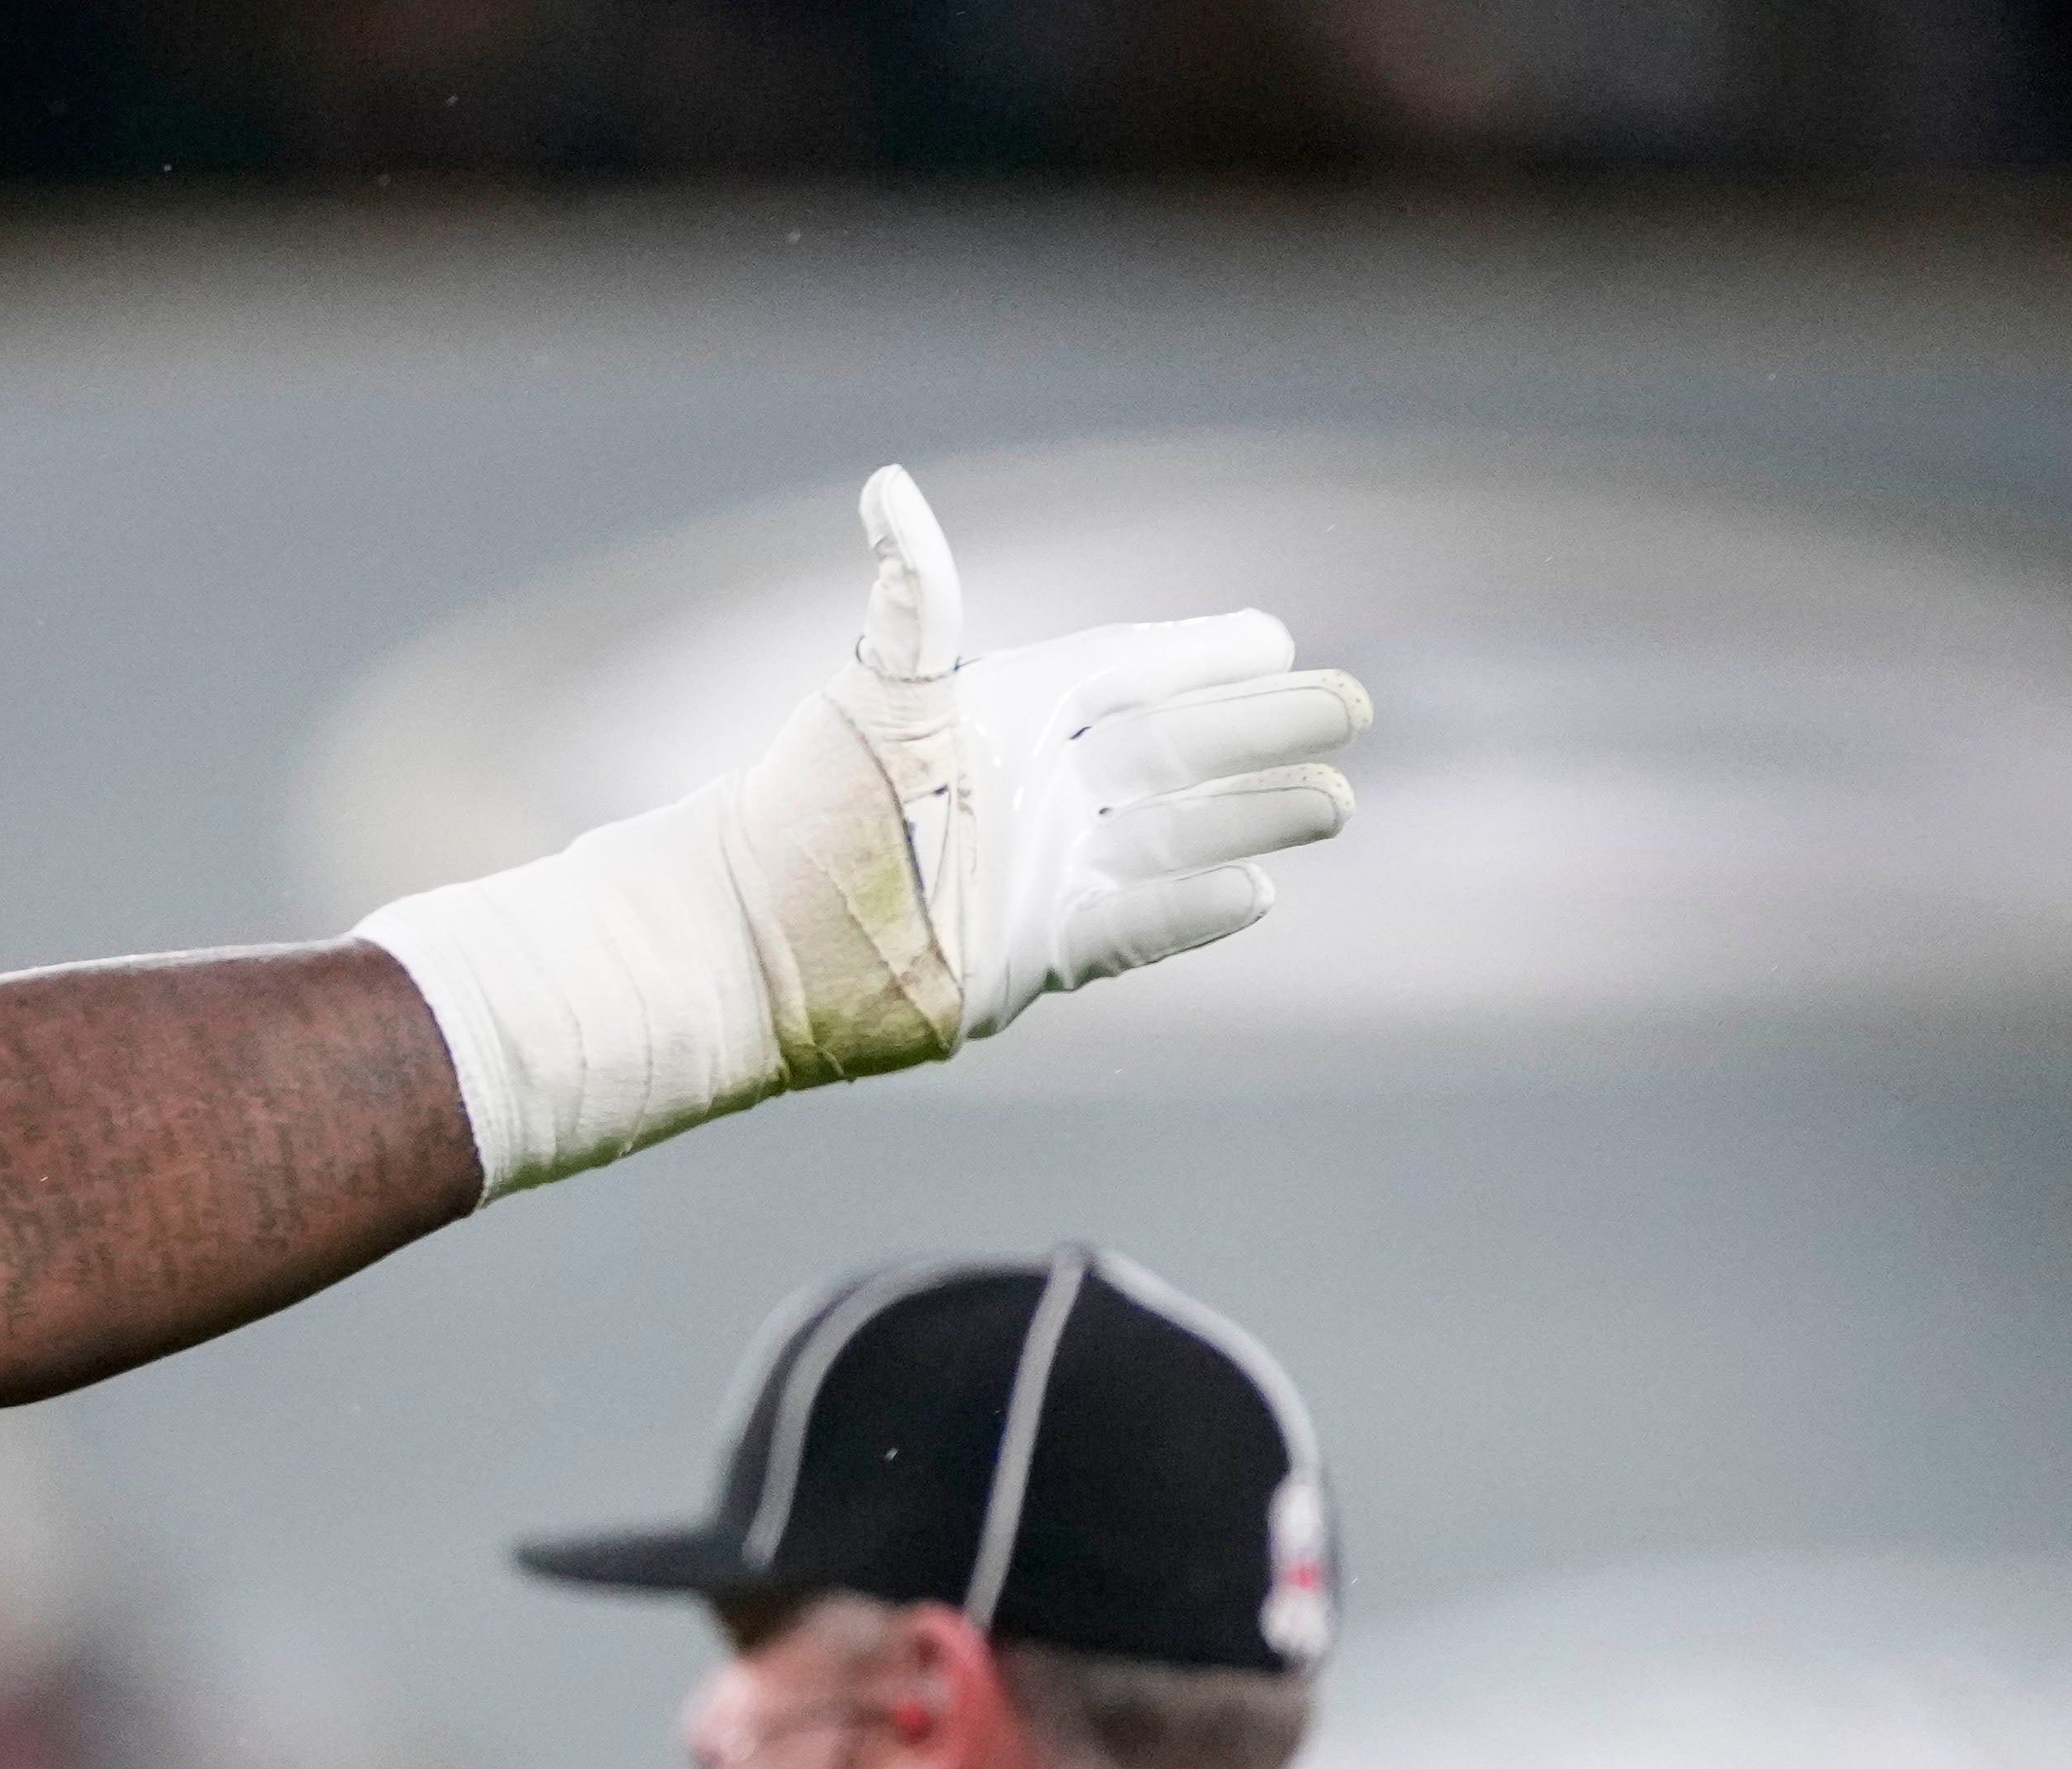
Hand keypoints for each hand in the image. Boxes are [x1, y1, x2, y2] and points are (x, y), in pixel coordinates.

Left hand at [736, 466, 1372, 1078]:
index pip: (1126, 672)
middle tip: (1349, 708)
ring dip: (1255, 817)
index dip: (1199, 655)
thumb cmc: (798, 806)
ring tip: (1333, 802)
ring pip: (1176, 836)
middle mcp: (1034, 794)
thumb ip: (914, 596)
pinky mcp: (1032, 956)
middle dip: (1263, 728)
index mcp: (1005, 719)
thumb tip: (891, 485)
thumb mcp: (874, 694)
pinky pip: (1135, 926)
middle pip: (1175, 749)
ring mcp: (1039, 874)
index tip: (1273, 637)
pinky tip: (1259, 890)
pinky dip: (1194, 910)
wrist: (746, 941)